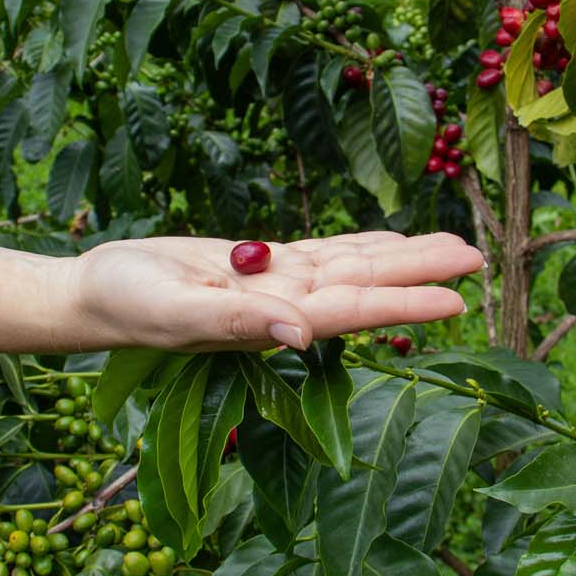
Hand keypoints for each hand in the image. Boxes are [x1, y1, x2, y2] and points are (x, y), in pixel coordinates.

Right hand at [68, 231, 483, 351]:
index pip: (352, 312)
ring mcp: (277, 284)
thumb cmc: (126, 306)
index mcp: (273, 321)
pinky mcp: (261, 263)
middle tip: (478, 259)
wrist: (97, 292)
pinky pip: (324, 252)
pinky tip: (390, 240)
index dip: (406, 305)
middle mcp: (286, 305)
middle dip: (422, 273)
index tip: (457, 299)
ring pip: (353, 265)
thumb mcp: (176, 313)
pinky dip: (361, 245)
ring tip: (452, 245)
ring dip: (402, 256)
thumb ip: (237, 324)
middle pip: (367, 285)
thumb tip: (303, 335)